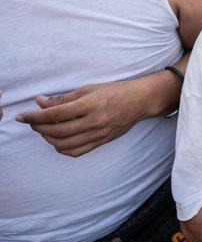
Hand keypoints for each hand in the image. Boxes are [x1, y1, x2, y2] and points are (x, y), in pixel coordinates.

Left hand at [15, 78, 160, 156]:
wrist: (140, 101)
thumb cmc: (115, 91)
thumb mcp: (89, 89)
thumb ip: (64, 98)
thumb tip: (40, 103)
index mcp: (90, 104)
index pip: (54, 113)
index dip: (34, 116)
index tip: (22, 116)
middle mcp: (94, 121)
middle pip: (56, 130)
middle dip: (38, 128)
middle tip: (32, 122)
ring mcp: (98, 134)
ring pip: (63, 144)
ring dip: (48, 138)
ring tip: (45, 130)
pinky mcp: (101, 142)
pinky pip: (76, 152)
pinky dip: (62, 148)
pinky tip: (59, 140)